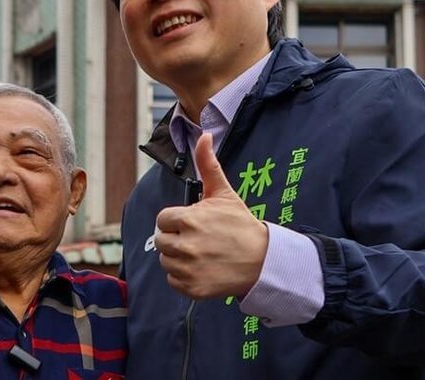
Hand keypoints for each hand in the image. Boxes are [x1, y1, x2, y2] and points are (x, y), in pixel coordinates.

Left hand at [154, 132, 268, 299]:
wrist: (263, 260)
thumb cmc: (240, 224)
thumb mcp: (223, 193)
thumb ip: (208, 164)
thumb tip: (204, 135)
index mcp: (189, 219)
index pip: (162, 220)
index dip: (176, 220)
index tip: (193, 222)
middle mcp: (185, 246)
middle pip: (161, 241)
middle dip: (176, 238)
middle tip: (198, 239)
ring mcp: (189, 269)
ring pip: (166, 261)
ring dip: (178, 258)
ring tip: (201, 253)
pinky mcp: (193, 289)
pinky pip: (173, 281)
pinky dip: (183, 277)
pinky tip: (202, 269)